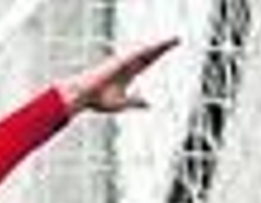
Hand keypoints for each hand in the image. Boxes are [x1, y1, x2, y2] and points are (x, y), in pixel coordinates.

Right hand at [58, 38, 177, 115]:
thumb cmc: (98, 101)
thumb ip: (136, 102)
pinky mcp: (120, 61)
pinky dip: (149, 50)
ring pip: (146, 52)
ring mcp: (123, 62)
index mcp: (127, 74)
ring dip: (160, 46)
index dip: (157, 55)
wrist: (84, 95)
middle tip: (176, 41)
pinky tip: (160, 45)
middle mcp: (127, 65)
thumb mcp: (122, 103)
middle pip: (149, 54)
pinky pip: (137, 53)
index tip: (167, 50)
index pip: (146, 62)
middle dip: (162, 48)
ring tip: (174, 40)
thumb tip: (149, 104)